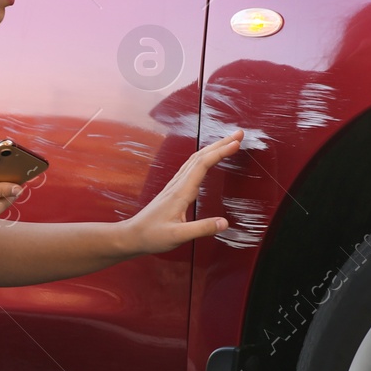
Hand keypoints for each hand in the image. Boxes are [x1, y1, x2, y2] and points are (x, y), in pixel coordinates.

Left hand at [121, 129, 243, 254]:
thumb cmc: (151, 235)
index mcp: (180, 192)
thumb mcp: (178, 236)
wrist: (132, 235)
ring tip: (229, 142)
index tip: (235, 144)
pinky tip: (208, 159)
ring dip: (213, 148)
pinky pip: (191, 167)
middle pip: (201, 156)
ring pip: (196, 159)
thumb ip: (201, 229)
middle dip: (221, 143)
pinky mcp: (174, 189)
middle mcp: (177, 184)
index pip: (203, 165)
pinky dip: (204, 157)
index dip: (220, 152)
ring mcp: (175, 185)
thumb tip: (224, 223)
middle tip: (238, 135)